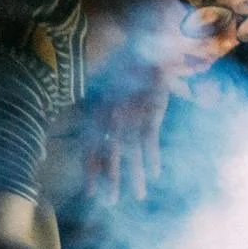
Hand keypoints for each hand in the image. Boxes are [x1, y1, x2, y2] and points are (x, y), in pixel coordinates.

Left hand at [82, 80, 169, 204]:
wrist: (146, 46)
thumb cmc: (128, 68)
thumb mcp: (108, 88)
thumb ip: (104, 111)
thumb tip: (103, 132)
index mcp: (98, 111)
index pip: (92, 146)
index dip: (91, 170)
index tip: (91, 193)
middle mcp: (111, 115)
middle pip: (109, 153)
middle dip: (110, 179)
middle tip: (110, 202)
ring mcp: (131, 113)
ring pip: (130, 150)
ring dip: (134, 175)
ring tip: (138, 195)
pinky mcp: (151, 109)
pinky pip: (149, 137)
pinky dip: (152, 156)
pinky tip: (156, 173)